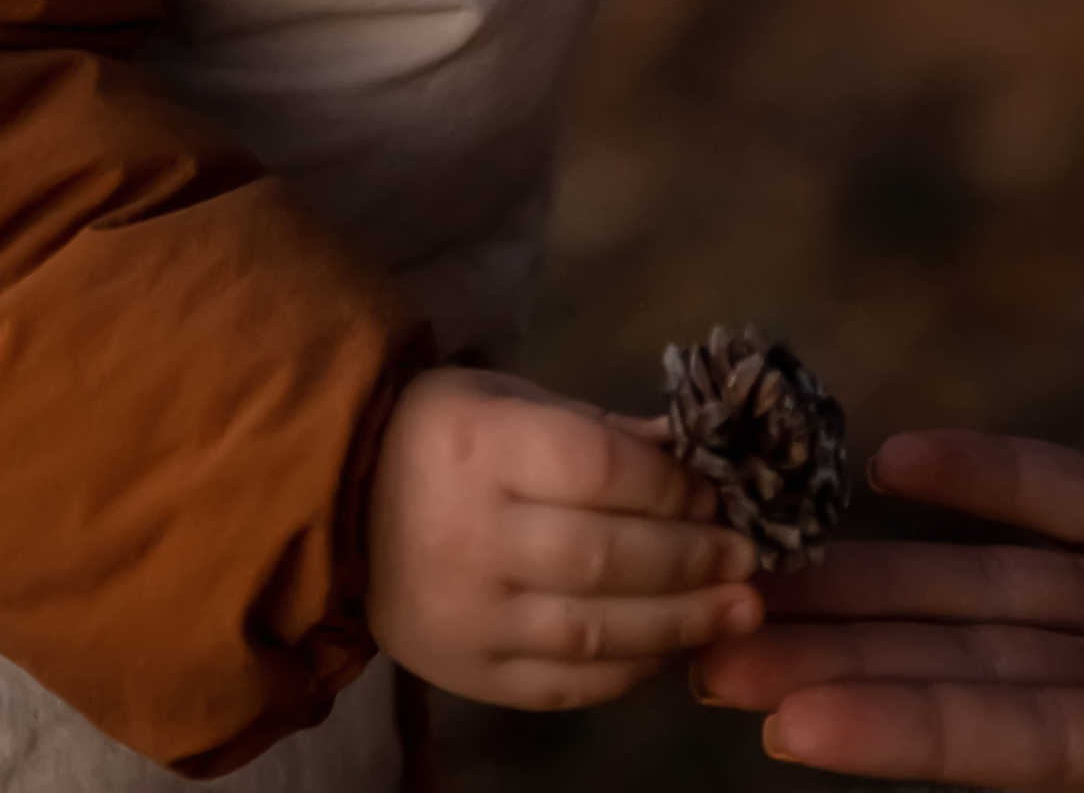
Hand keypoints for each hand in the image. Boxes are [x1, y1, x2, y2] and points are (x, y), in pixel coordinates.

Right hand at [365, 363, 760, 709]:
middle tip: (748, 556)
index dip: (670, 487)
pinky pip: (564, 684)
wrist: (335, 505)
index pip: (596, 471)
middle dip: (692, 558)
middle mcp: (470, 535)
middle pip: (606, 557)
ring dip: (680, 622)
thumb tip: (689, 453)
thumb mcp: (507, 400)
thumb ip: (595, 431)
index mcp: (476, 447)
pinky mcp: (467, 673)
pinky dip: (628, 670)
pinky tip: (671, 648)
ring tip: (739, 609)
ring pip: (594, 631)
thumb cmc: (434, 434)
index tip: (718, 493)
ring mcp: (467, 615)